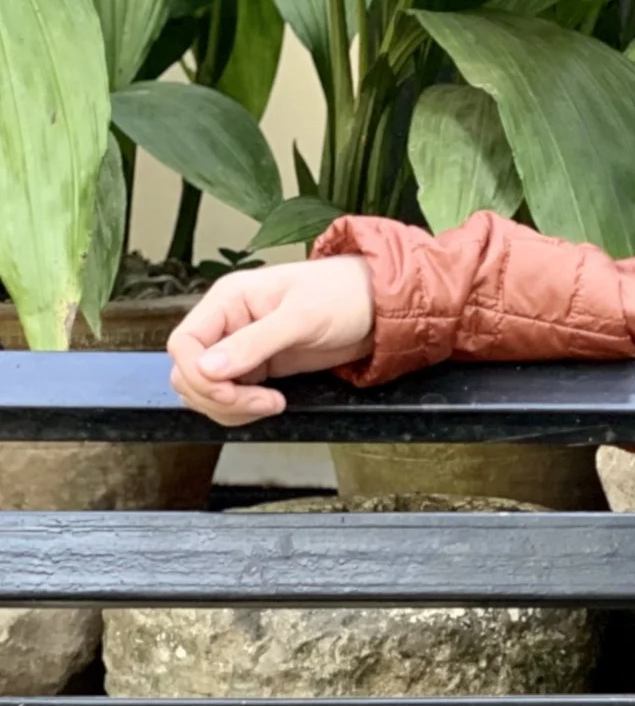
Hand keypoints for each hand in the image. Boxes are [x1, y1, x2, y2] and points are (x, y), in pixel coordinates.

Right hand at [167, 258, 377, 425]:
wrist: (380, 308)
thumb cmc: (346, 295)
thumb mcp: (303, 316)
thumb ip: (255, 342)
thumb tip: (208, 368)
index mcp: (228, 300)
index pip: (183, 343)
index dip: (197, 374)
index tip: (230, 391)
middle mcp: (228, 324)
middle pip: (188, 372)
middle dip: (217, 397)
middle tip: (260, 403)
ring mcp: (242, 348)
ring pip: (207, 390)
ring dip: (230, 408)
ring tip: (272, 404)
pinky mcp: (259, 368)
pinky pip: (232, 396)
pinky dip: (243, 409)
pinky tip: (273, 404)